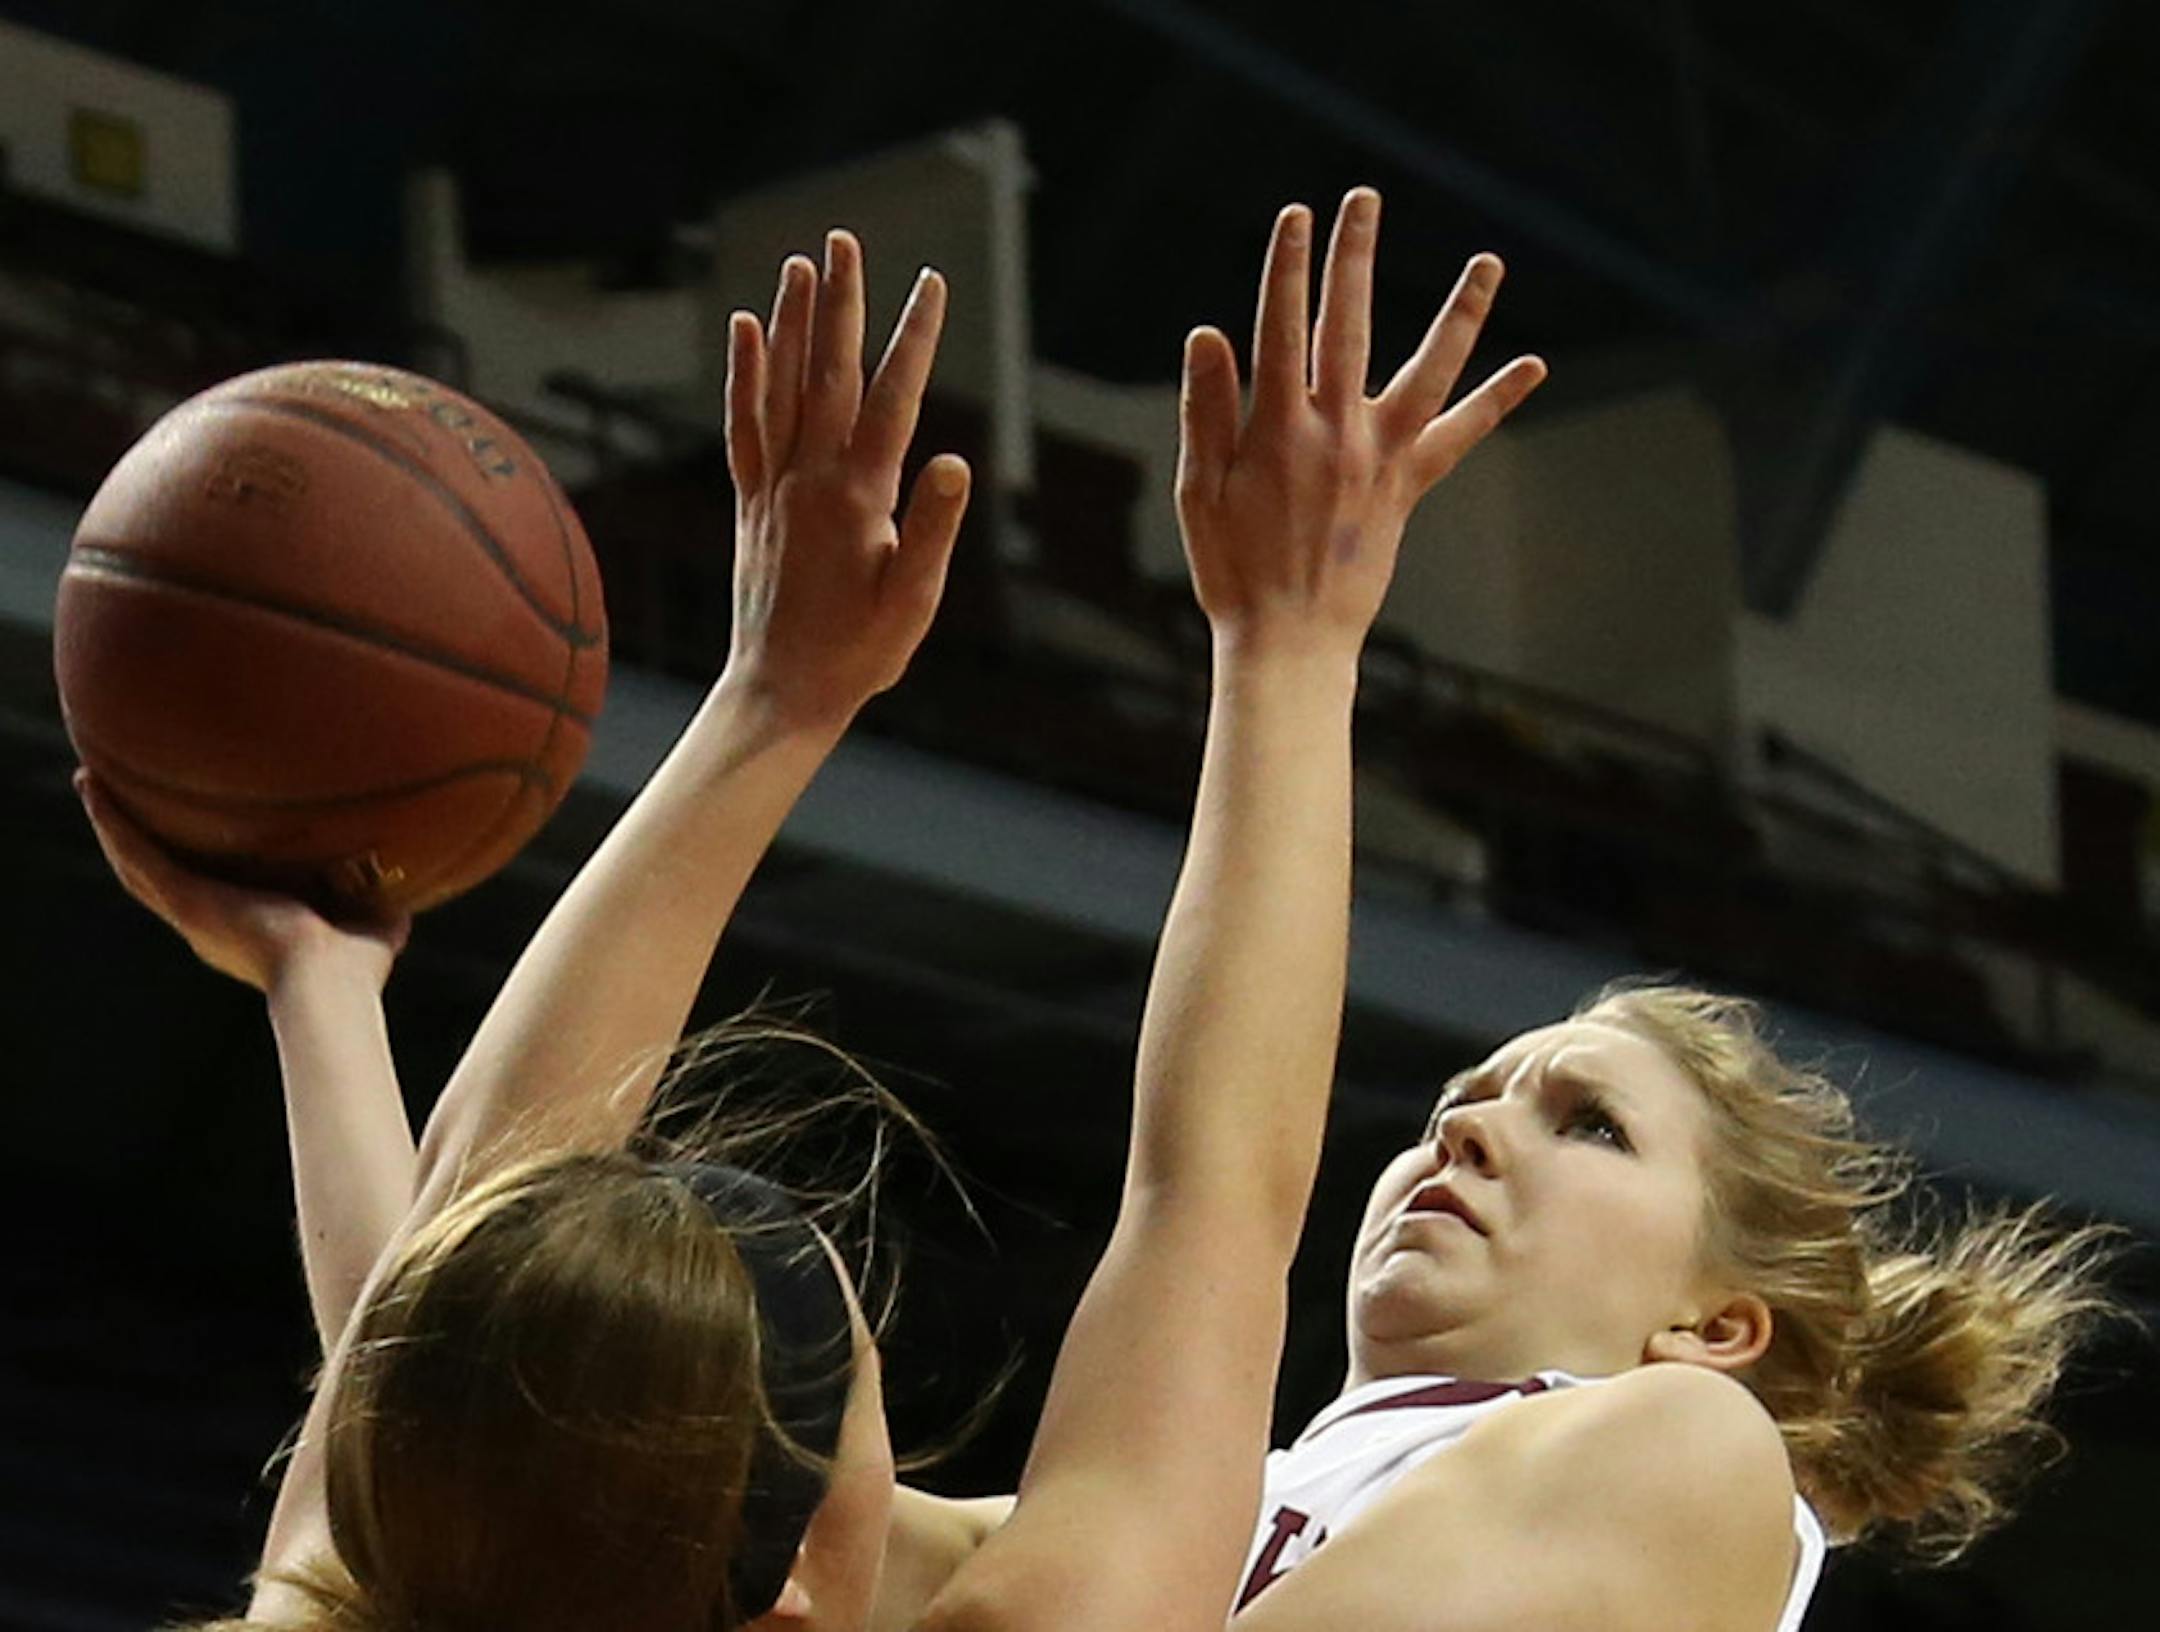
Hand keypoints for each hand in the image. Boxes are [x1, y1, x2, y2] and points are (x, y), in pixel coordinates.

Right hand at [75, 772, 408, 994]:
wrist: (332, 980)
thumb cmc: (358, 965)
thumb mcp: (371, 918)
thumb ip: (378, 897)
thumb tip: (409, 873)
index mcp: (245, 930)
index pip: (208, 891)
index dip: (192, 866)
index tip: (187, 839)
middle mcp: (209, 924)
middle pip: (158, 874)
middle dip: (137, 839)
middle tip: (115, 801)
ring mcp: (192, 912)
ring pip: (136, 862)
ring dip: (112, 823)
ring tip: (91, 782)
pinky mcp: (186, 899)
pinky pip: (137, 853)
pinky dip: (113, 822)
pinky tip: (95, 787)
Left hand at [722, 230, 971, 727]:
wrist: (781, 690)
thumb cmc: (858, 654)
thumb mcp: (913, 601)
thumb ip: (933, 529)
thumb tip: (954, 460)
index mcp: (858, 498)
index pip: (892, 399)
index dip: (913, 338)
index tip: (930, 284)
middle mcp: (809, 479)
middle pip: (826, 372)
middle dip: (839, 302)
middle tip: (844, 241)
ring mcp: (773, 487)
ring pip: (779, 387)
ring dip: (790, 321)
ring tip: (799, 263)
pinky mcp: (751, 502)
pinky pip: (743, 425)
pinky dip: (744, 373)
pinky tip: (746, 329)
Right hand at [1176, 188, 1545, 655]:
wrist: (1290, 639)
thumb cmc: (1232, 568)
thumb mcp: (1199, 490)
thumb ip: (1206, 409)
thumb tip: (1209, 333)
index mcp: (1275, 430)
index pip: (1279, 327)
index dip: (1286, 267)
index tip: (1295, 217)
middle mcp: (1335, 433)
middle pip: (1347, 327)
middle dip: (1352, 258)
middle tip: (1363, 198)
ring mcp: (1378, 457)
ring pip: (1426, 370)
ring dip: (1459, 313)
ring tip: (1488, 263)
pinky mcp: (1407, 485)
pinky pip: (1459, 436)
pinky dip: (1496, 400)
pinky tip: (1532, 366)